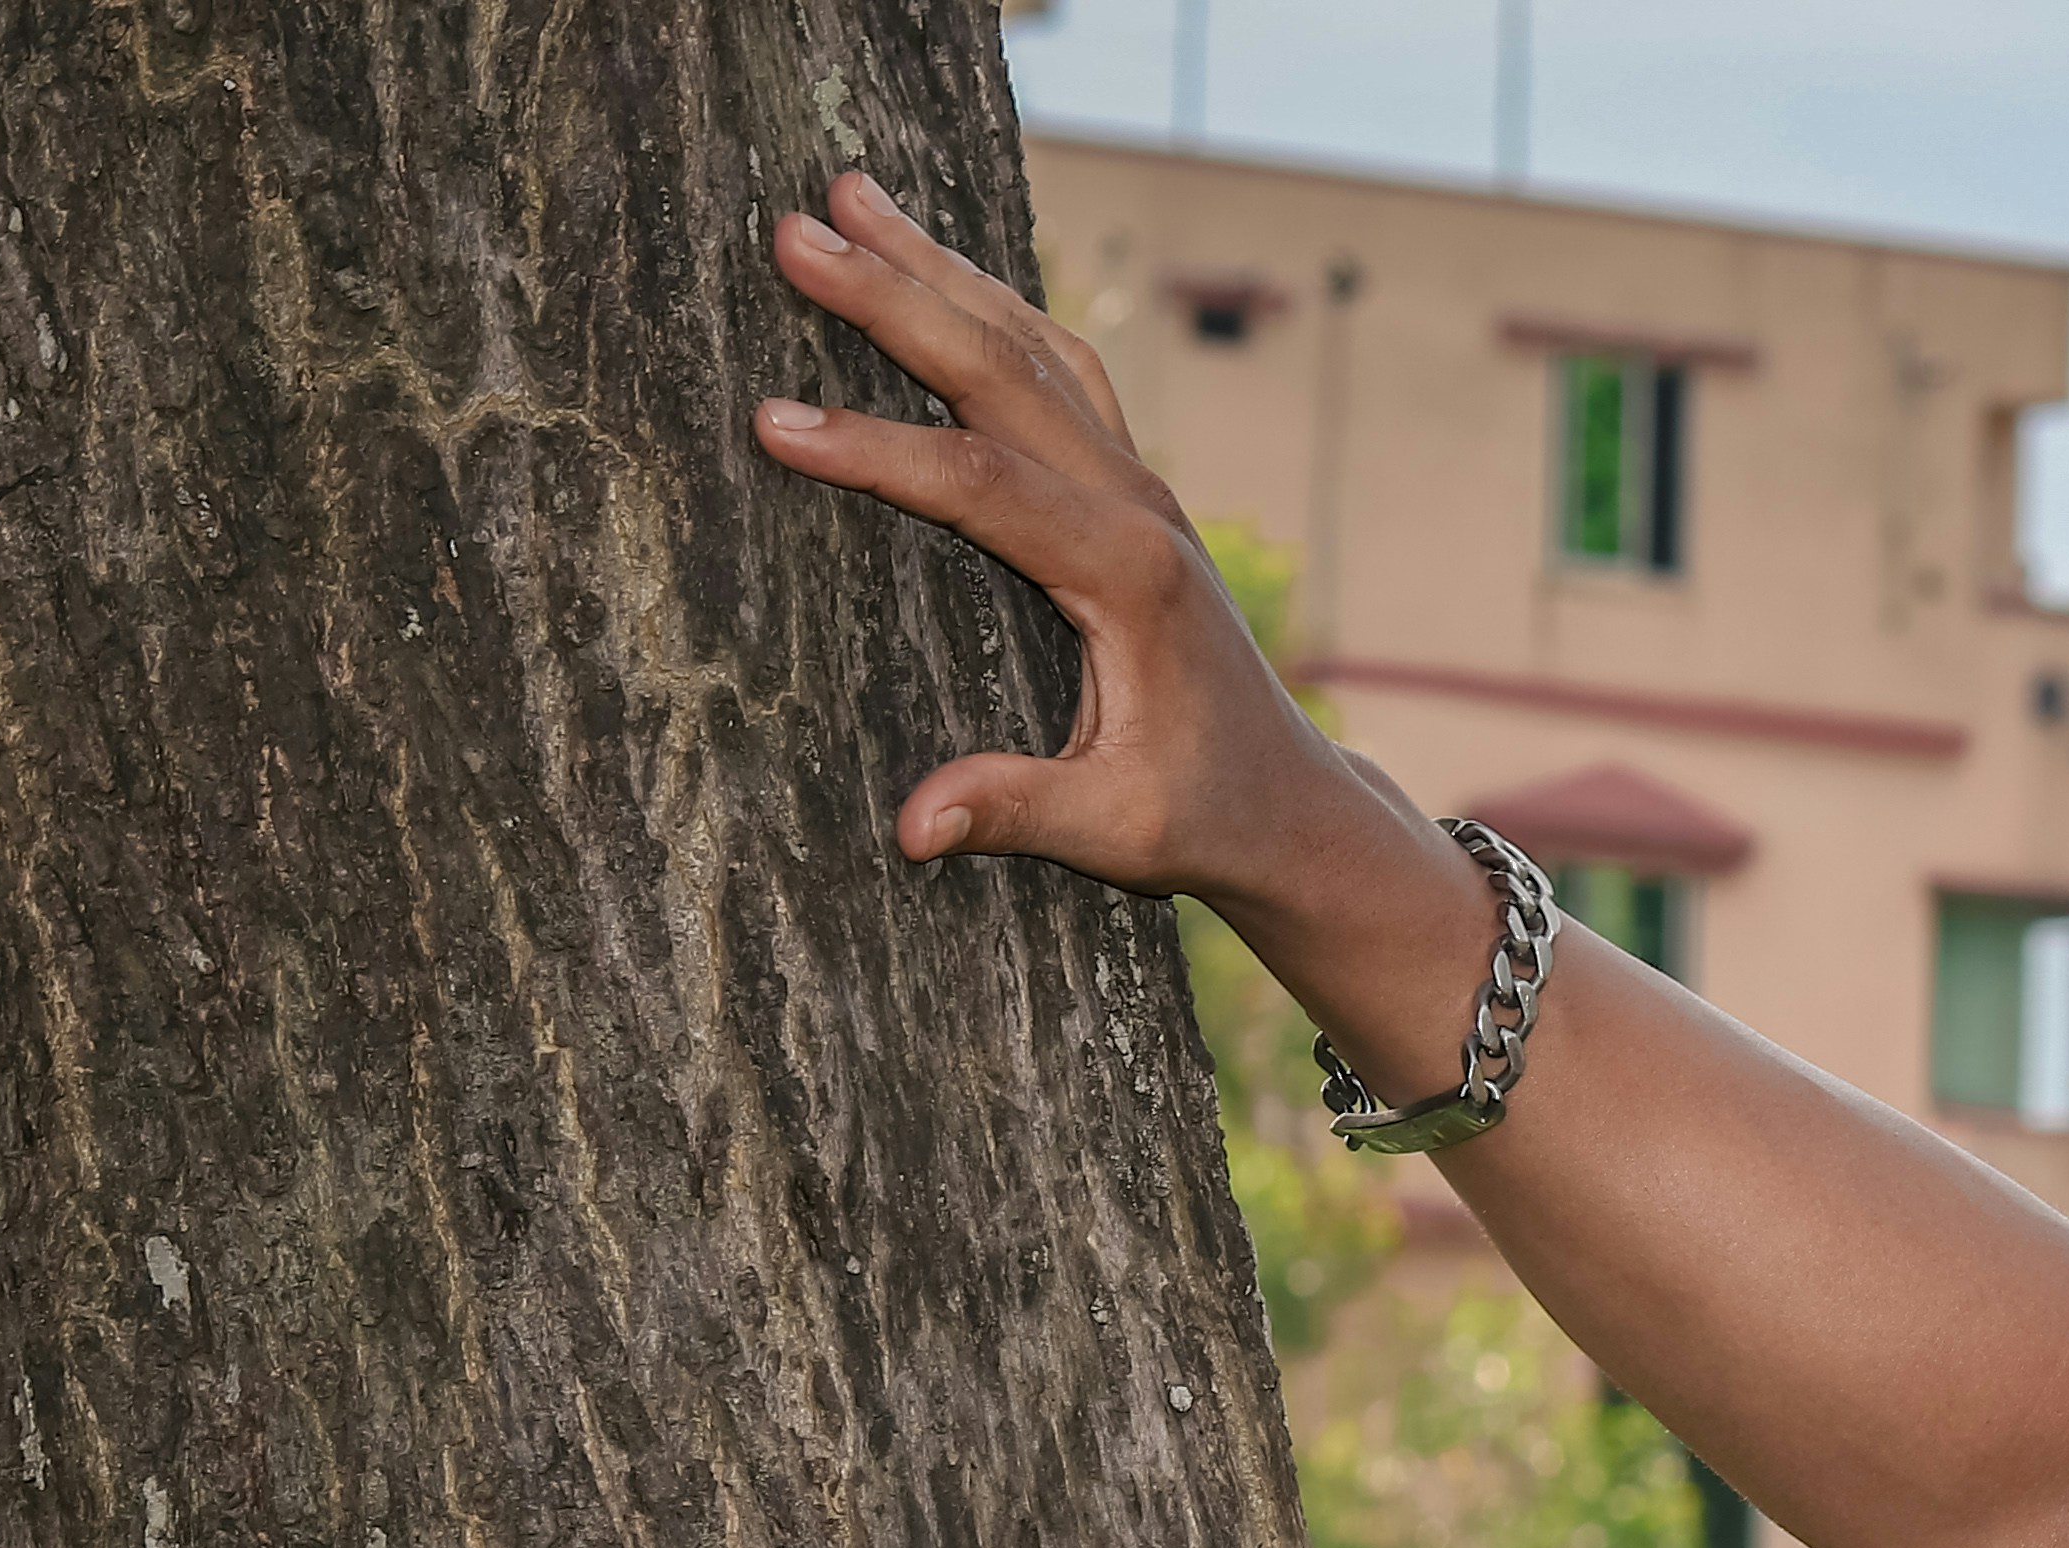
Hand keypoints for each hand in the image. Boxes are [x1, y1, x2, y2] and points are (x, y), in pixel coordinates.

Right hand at [750, 168, 1385, 903]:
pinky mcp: (1133, 488)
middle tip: (791, 229)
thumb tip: (911, 829)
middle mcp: (1139, 508)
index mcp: (1129, 578)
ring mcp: (1142, 487)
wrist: (1293, 803)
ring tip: (849, 193)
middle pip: (1006, 374)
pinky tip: (933, 261)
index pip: (984, 488)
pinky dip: (992, 304)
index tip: (775, 421)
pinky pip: (1059, 369)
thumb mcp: (1118, 832)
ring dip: (942, 270)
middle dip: (895, 298)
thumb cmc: (1205, 817)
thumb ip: (1016, 811)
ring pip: (1036, 347)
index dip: (878, 451)